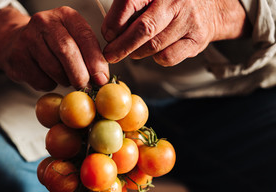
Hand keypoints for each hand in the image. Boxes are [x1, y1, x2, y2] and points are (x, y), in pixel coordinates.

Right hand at [0, 6, 108, 90]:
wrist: (15, 42)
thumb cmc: (52, 43)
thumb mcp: (73, 39)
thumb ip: (90, 55)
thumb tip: (102, 79)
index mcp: (65, 15)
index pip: (85, 37)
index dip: (95, 61)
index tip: (102, 79)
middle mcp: (45, 22)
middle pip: (67, 51)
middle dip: (80, 74)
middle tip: (85, 86)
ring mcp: (27, 38)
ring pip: (54, 68)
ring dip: (65, 80)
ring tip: (65, 78)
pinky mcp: (17, 57)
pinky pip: (40, 80)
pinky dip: (49, 85)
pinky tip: (47, 77)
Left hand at [101, 0, 246, 65]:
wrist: (211, 8)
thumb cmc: (173, 3)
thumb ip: (131, 9)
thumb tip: (111, 32)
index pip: (130, 3)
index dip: (114, 22)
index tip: (108, 35)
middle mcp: (176, 1)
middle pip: (143, 29)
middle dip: (121, 46)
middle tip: (110, 54)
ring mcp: (189, 21)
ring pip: (153, 46)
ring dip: (137, 53)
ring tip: (133, 51)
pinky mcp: (196, 40)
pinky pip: (168, 57)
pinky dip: (156, 58)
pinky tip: (155, 52)